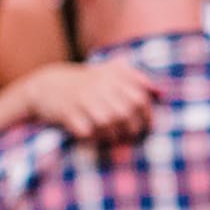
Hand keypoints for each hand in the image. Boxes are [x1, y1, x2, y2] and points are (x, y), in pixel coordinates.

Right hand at [24, 61, 157, 142]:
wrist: (46, 85)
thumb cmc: (86, 82)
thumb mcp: (111, 71)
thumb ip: (137, 78)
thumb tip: (162, 93)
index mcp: (112, 76)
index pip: (140, 99)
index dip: (147, 116)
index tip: (145, 125)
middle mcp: (99, 86)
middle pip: (126, 113)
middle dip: (131, 129)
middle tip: (128, 135)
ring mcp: (82, 99)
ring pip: (108, 123)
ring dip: (113, 136)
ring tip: (112, 137)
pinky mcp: (68, 113)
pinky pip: (88, 132)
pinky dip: (94, 138)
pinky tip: (94, 137)